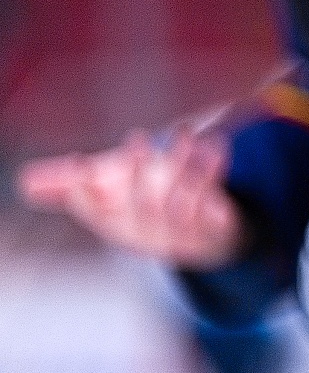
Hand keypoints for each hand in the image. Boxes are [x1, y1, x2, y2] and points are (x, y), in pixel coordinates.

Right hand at [17, 127, 244, 268]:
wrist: (211, 243)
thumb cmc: (151, 213)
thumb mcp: (113, 202)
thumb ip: (76, 188)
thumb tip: (27, 180)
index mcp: (118, 228)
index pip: (94, 213)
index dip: (84, 192)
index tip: (81, 162)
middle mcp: (148, 234)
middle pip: (140, 208)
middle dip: (136, 174)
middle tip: (135, 138)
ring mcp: (184, 234)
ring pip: (181, 202)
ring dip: (181, 164)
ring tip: (183, 130)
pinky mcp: (215, 226)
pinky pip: (217, 200)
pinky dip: (215, 171)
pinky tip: (217, 144)